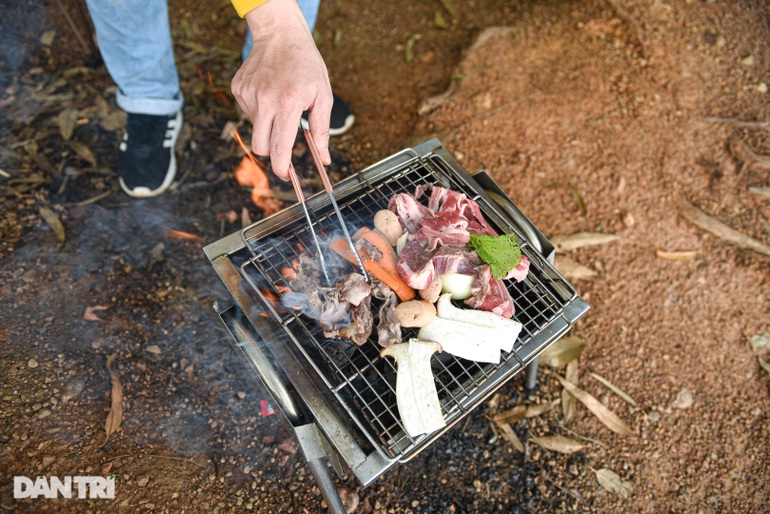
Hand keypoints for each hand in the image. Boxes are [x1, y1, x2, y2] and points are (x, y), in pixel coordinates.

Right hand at [231, 0, 332, 179]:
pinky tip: (269, 93)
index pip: (279, 148)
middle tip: (284, 145)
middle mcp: (264, 101)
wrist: (281, 35)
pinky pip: (248, 112)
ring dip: (267, 126)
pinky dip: (259, 110)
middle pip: (261, 146)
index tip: (286, 175)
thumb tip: (324, 158)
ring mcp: (248, 94)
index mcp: (287, 105)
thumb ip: (322, 130)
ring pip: (255, 129)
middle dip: (272, 152)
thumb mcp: (323, 96)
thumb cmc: (306, 65)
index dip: (281, 168)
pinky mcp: (238, 88)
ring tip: (280, 105)